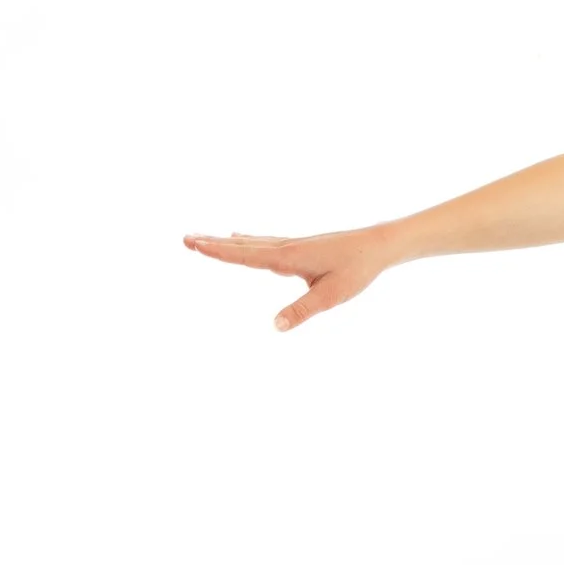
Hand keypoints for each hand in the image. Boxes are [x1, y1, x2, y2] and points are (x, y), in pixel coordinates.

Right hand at [180, 225, 390, 330]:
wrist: (378, 246)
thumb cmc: (356, 270)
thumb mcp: (331, 296)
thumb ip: (302, 311)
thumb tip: (274, 327)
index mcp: (288, 257)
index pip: (245, 255)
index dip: (218, 251)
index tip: (195, 244)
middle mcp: (285, 247)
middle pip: (241, 246)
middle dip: (212, 244)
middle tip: (185, 238)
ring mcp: (290, 245)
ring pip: (250, 243)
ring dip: (224, 241)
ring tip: (202, 239)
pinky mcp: (298, 247)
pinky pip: (262, 243)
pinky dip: (244, 241)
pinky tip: (239, 237)